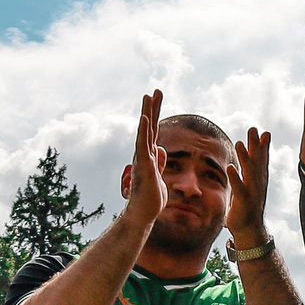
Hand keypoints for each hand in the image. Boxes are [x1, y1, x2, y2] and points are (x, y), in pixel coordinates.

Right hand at [122, 89, 166, 224]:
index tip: (157, 101)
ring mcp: (143, 158)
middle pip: (149, 126)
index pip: (154, 132)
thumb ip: (160, 162)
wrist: (142, 214)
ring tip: (149, 95)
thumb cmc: (151, 199)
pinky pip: (143, 145)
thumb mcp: (159, 176)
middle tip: (156, 91)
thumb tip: (162, 148)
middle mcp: (144, 154)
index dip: (155, 116)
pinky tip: (145, 118)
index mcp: (150, 156)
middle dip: (153, 108)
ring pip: (145, 131)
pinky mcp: (144, 165)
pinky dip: (144, 131)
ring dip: (147, 113)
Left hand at [226, 127, 270, 245]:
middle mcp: (258, 185)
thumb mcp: (250, 187)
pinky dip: (235, 177)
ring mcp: (252, 193)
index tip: (265, 133)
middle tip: (253, 130)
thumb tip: (250, 160)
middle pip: (257, 162)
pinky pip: (239, 188)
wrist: (249, 230)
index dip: (263, 147)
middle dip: (256, 146)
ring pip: (249, 173)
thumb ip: (250, 173)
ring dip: (245, 158)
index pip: (262, 161)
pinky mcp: (244, 202)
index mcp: (259, 181)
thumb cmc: (248, 207)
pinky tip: (230, 167)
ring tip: (240, 143)